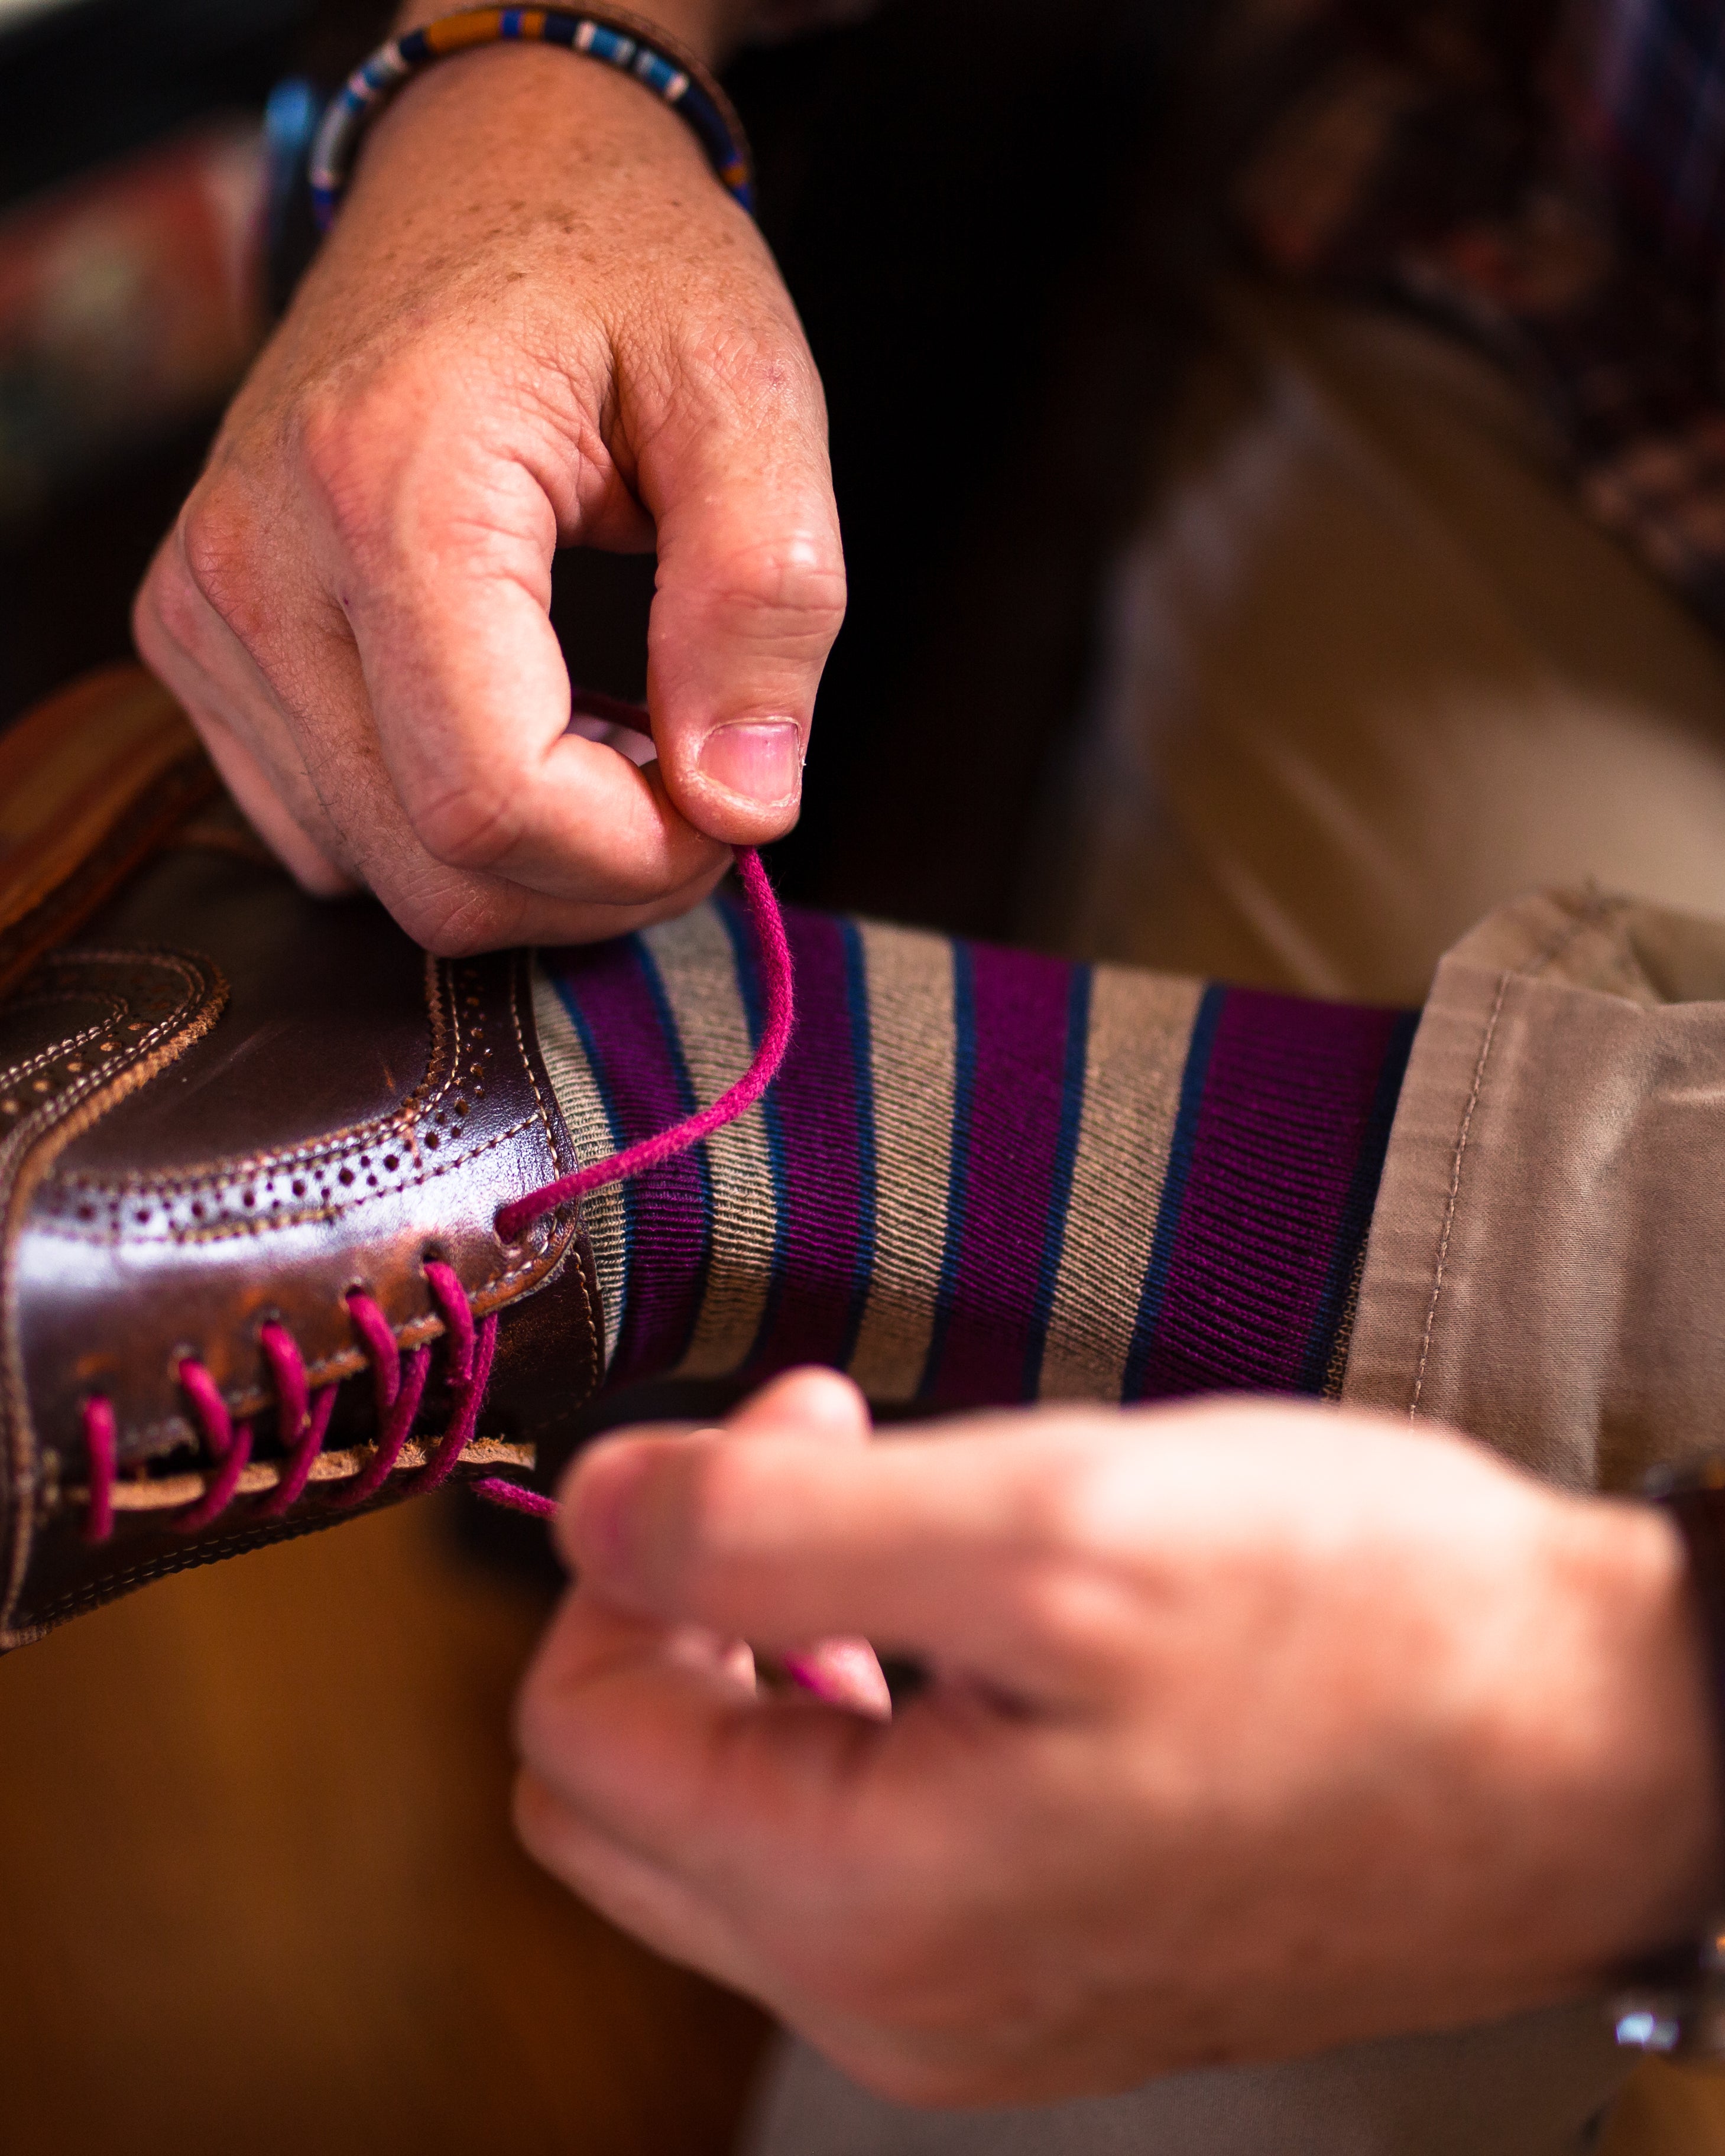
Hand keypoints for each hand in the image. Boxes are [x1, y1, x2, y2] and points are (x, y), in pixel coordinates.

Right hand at [134, 19, 842, 952]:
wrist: (484, 176)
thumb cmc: (623, 269)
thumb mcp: (748, 396)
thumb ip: (768, 600)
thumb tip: (744, 806)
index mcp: (387, 486)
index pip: (492, 800)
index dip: (637, 858)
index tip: (728, 804)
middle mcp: (257, 562)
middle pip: (433, 868)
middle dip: (594, 875)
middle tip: (690, 778)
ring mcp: (207, 611)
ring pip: (381, 871)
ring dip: (529, 853)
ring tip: (609, 729)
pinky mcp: (198, 642)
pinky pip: (330, 833)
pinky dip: (444, 827)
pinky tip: (519, 726)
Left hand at [514, 1371, 1719, 2104]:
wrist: (1595, 1741)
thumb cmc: (1370, 1634)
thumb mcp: (1050, 1520)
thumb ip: (777, 1521)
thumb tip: (594, 1506)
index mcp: (866, 1901)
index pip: (583, 1721)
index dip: (646, 1542)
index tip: (790, 1427)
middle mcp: (898, 1994)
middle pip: (634, 1792)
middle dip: (686, 1602)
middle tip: (817, 1469)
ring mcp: (975, 1995)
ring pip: (742, 1818)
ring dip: (770, 1649)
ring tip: (887, 1532)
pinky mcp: (1048, 1960)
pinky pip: (862, 1848)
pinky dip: (864, 1713)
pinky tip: (964, 1627)